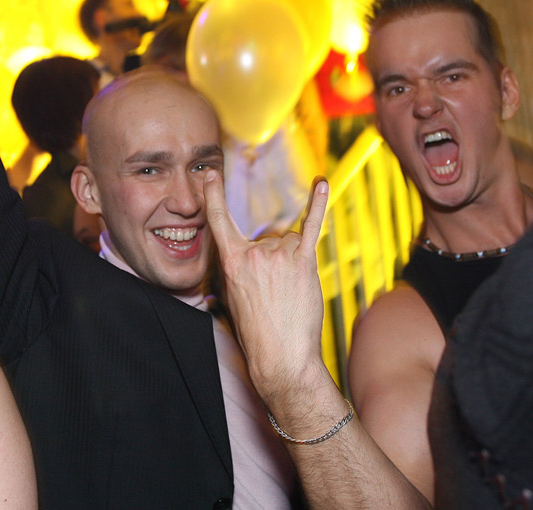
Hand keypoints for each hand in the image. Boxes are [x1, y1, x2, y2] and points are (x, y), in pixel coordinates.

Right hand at [204, 171, 328, 401]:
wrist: (280, 357)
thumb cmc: (257, 331)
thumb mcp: (233, 297)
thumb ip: (239, 268)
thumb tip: (254, 253)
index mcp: (232, 261)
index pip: (220, 220)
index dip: (214, 195)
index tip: (210, 175)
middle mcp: (254, 252)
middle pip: (270, 238)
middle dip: (276, 261)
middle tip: (276, 293)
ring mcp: (279, 255)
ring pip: (291, 241)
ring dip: (294, 261)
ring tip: (291, 291)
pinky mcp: (303, 261)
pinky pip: (311, 226)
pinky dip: (319, 204)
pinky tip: (321, 184)